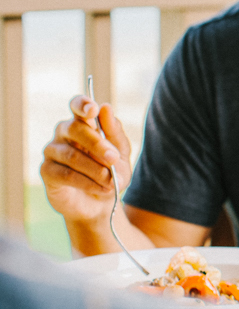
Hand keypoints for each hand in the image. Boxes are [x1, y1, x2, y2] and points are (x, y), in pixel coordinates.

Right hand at [40, 95, 132, 222]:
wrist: (102, 203)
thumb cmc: (111, 173)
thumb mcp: (121, 154)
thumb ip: (114, 132)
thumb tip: (105, 107)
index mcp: (84, 123)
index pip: (77, 106)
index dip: (82, 105)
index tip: (93, 109)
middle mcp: (64, 133)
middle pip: (75, 129)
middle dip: (98, 144)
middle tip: (114, 159)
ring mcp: (52, 151)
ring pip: (72, 155)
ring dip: (96, 170)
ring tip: (111, 182)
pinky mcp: (47, 171)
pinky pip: (66, 174)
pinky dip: (87, 182)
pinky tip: (100, 188)